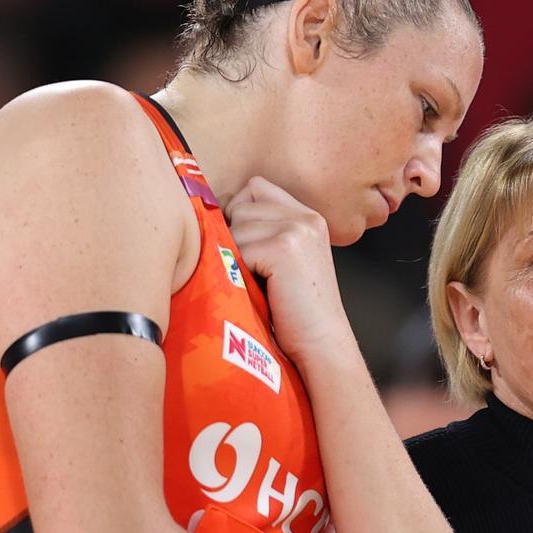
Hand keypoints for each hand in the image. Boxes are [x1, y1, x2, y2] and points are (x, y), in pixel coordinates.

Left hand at [225, 177, 355, 367]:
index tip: (240, 244)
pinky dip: (238, 269)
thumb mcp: (284, 262)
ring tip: (252, 280)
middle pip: (242, 201)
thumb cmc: (294, 313)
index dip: (238, 212)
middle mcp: (306, 217)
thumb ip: (264, 233)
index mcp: (308, 217)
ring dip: (234, 252)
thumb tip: (211, 211)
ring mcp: (298, 229)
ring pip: (237, 223)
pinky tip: (256, 289)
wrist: (321, 345)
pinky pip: (238, 245)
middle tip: (245, 267)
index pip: (256, 187)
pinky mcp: (285, 247)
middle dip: (233, 232)